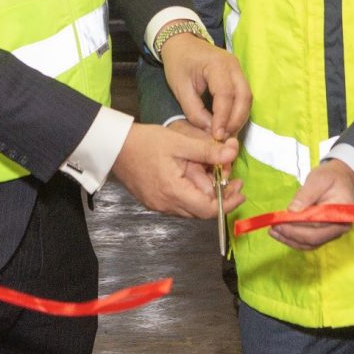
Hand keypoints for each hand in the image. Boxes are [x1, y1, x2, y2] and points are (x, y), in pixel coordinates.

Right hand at [111, 123, 242, 218]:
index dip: (228, 202)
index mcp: (174, 192)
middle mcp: (166, 205)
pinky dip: (191, 193)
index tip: (240, 190)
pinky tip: (194, 176)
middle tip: (231, 177)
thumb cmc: (145, 142)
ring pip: (191, 207)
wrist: (114, 146)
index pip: (208, 209)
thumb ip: (207, 151)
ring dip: (205, 194)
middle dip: (219, 195)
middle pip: (201, 210)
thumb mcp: (179, 142)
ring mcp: (158, 205)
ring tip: (213, 173)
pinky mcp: (153, 201)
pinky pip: (179, 203)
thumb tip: (232, 154)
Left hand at [159, 28, 250, 140]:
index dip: (223, 117)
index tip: (216, 136)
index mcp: (217, 64)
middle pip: (244, 96)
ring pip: (247, 97)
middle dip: (236, 120)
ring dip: (239, 118)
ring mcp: (238, 69)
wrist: (182, 43)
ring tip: (226, 134)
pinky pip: (244, 95)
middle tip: (224, 138)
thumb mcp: (180, 88)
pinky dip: (239, 111)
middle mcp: (233, 65)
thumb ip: (194, 111)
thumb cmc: (178, 63)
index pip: (226, 94)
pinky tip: (228, 123)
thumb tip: (210, 131)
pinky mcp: (238, 75)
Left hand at [269, 160, 353, 250]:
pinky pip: (308, 241)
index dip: (297, 227)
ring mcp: (332, 233)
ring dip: (290, 239)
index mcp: (341, 214)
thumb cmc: (330, 178)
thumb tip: (292, 210)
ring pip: (309, 243)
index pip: (317, 226)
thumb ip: (306, 194)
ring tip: (273, 231)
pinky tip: (281, 233)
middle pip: (314, 239)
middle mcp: (339, 228)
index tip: (279, 222)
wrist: (339, 179)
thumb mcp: (319, 179)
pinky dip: (294, 239)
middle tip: (273, 228)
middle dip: (291, 235)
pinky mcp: (323, 233)